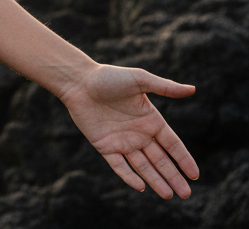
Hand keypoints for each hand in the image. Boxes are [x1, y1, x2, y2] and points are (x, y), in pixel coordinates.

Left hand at [59, 64, 198, 198]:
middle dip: (173, 177)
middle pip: (160, 160)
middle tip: (186, 194)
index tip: (195, 175)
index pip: (172, 145)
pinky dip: (129, 176)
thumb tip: (193, 89)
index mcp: (151, 120)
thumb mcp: (139, 80)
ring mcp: (122, 141)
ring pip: (142, 166)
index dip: (183, 159)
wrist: (78, 82)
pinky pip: (119, 165)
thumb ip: (165, 87)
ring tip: (168, 195)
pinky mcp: (105, 146)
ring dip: (155, 181)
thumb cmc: (108, 77)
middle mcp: (139, 134)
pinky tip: (140, 186)